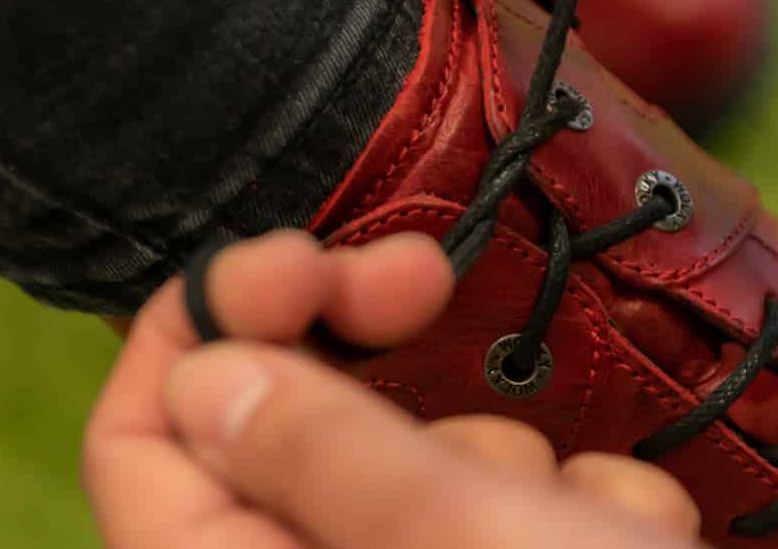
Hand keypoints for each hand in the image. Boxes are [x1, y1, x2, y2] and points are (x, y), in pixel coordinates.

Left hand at [82, 229, 702, 548]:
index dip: (198, 326)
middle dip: (375, 366)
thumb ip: (316, 452)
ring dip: (516, 465)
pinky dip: (588, 515)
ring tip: (598, 531)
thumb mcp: (454, 544)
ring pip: (427, 467)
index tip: (303, 257)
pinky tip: (639, 547)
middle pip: (287, 436)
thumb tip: (205, 375)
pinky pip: (523, 514)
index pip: (138, 449)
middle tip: (427, 276)